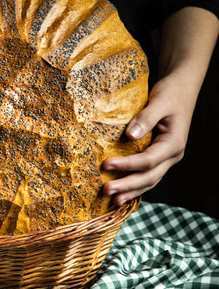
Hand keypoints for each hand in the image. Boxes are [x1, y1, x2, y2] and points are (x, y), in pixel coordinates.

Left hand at [102, 74, 191, 204]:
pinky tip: (123, 193)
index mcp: (173, 144)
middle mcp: (172, 155)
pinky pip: (148, 175)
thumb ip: (145, 119)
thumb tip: (130, 135)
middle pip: (149, 177)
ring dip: (131, 191)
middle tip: (106, 190)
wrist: (182, 88)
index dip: (127, 165)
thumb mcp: (159, 101)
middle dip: (127, 186)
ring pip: (149, 180)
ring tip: (114, 201)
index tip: (106, 165)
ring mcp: (167, 158)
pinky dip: (136, 185)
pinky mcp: (160, 156)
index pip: (148, 160)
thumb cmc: (171, 93)